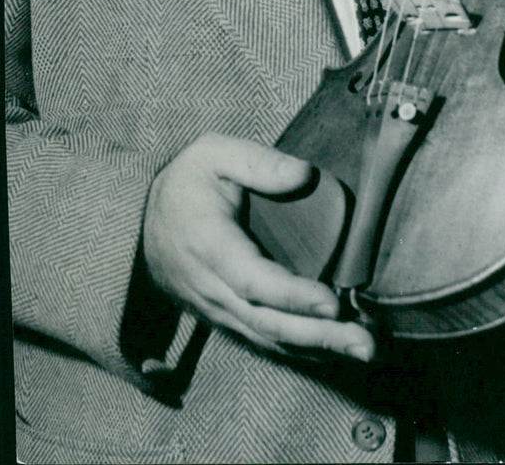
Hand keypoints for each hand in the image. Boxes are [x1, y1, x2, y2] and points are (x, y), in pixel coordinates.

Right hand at [142, 132, 374, 362]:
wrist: (138, 223)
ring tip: (363, 350)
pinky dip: (298, 350)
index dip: (293, 296)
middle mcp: (212, 288)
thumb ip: (258, 162)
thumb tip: (304, 174)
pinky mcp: (223, 318)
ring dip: (317, 348)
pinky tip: (332, 352)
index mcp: (210, 245)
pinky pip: (261, 341)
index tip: (332, 303)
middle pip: (268, 322)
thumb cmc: (185, 183)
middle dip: (320, 336)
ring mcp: (216, 309)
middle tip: (366, 343)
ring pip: (268, 338)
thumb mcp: (214, 153)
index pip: (255, 281)